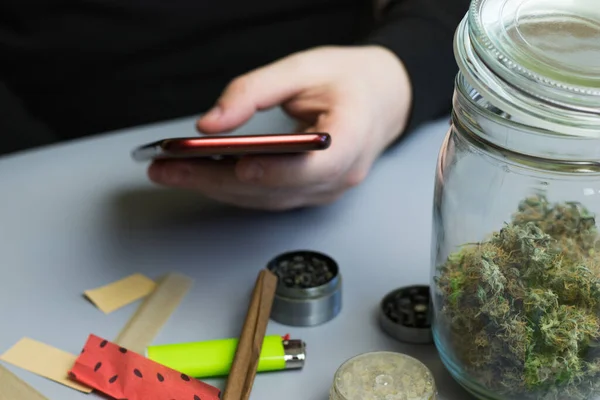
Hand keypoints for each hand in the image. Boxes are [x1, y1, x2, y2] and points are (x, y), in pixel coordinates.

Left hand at [147, 45, 411, 210]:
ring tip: (170, 171)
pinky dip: (233, 188)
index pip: (318, 164)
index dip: (278, 170)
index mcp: (354, 134)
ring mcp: (328, 188)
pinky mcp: (311, 192)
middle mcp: (343, 172)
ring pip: (267, 199)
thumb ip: (254, 91)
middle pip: (278, 187)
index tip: (239, 166)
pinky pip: (269, 198)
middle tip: (169, 168)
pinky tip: (200, 176)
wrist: (379, 98)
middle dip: (219, 180)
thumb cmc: (348, 80)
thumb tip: (209, 124)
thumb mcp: (303, 67)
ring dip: (216, 187)